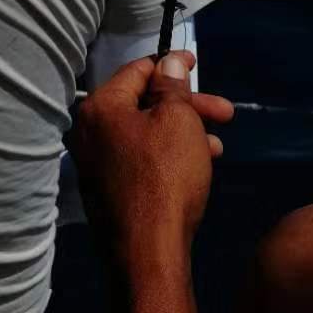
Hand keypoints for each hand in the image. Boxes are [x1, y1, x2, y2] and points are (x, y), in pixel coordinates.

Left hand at [71, 51, 233, 312]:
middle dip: (187, 106)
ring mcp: (93, 162)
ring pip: (145, 133)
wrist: (147, 251)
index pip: (137, 70)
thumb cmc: (165, 178)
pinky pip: (139, 158)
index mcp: (99, 107)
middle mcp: (88, 131)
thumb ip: (173, 87)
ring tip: (218, 145)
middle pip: (143, 103)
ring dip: (184, 133)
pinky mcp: (105, 188)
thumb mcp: (178, 121)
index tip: (196, 64)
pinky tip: (199, 166)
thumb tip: (169, 61)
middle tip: (225, 112)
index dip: (171, 65)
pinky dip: (168, 155)